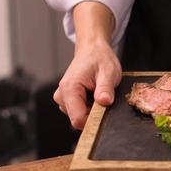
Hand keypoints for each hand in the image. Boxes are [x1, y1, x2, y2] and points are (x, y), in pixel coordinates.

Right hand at [53, 2, 120, 130]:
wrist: (92, 50)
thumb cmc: (99, 58)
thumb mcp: (108, 72)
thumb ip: (105, 88)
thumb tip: (104, 101)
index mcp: (70, 88)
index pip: (78, 119)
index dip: (94, 120)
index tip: (105, 112)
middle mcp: (62, 94)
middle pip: (78, 120)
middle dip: (93, 114)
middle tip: (103, 97)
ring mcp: (62, 98)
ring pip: (78, 117)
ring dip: (91, 110)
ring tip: (98, 93)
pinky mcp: (66, 99)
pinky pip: (78, 112)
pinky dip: (88, 107)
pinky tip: (92, 95)